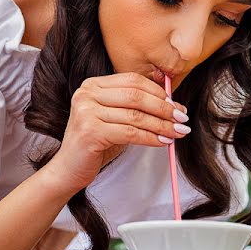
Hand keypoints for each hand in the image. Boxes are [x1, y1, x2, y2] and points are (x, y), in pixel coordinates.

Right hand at [52, 72, 189, 190]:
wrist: (68, 169)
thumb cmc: (94, 143)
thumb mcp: (114, 117)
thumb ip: (134, 106)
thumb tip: (171, 103)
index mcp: (93, 85)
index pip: (133, 80)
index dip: (158, 92)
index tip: (176, 105)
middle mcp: (87, 94)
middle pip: (136, 96)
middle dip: (164, 108)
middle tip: (182, 118)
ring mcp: (86, 112)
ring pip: (135, 116)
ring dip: (162, 125)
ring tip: (177, 132)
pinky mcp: (90, 132)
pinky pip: (130, 133)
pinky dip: (151, 138)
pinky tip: (163, 142)